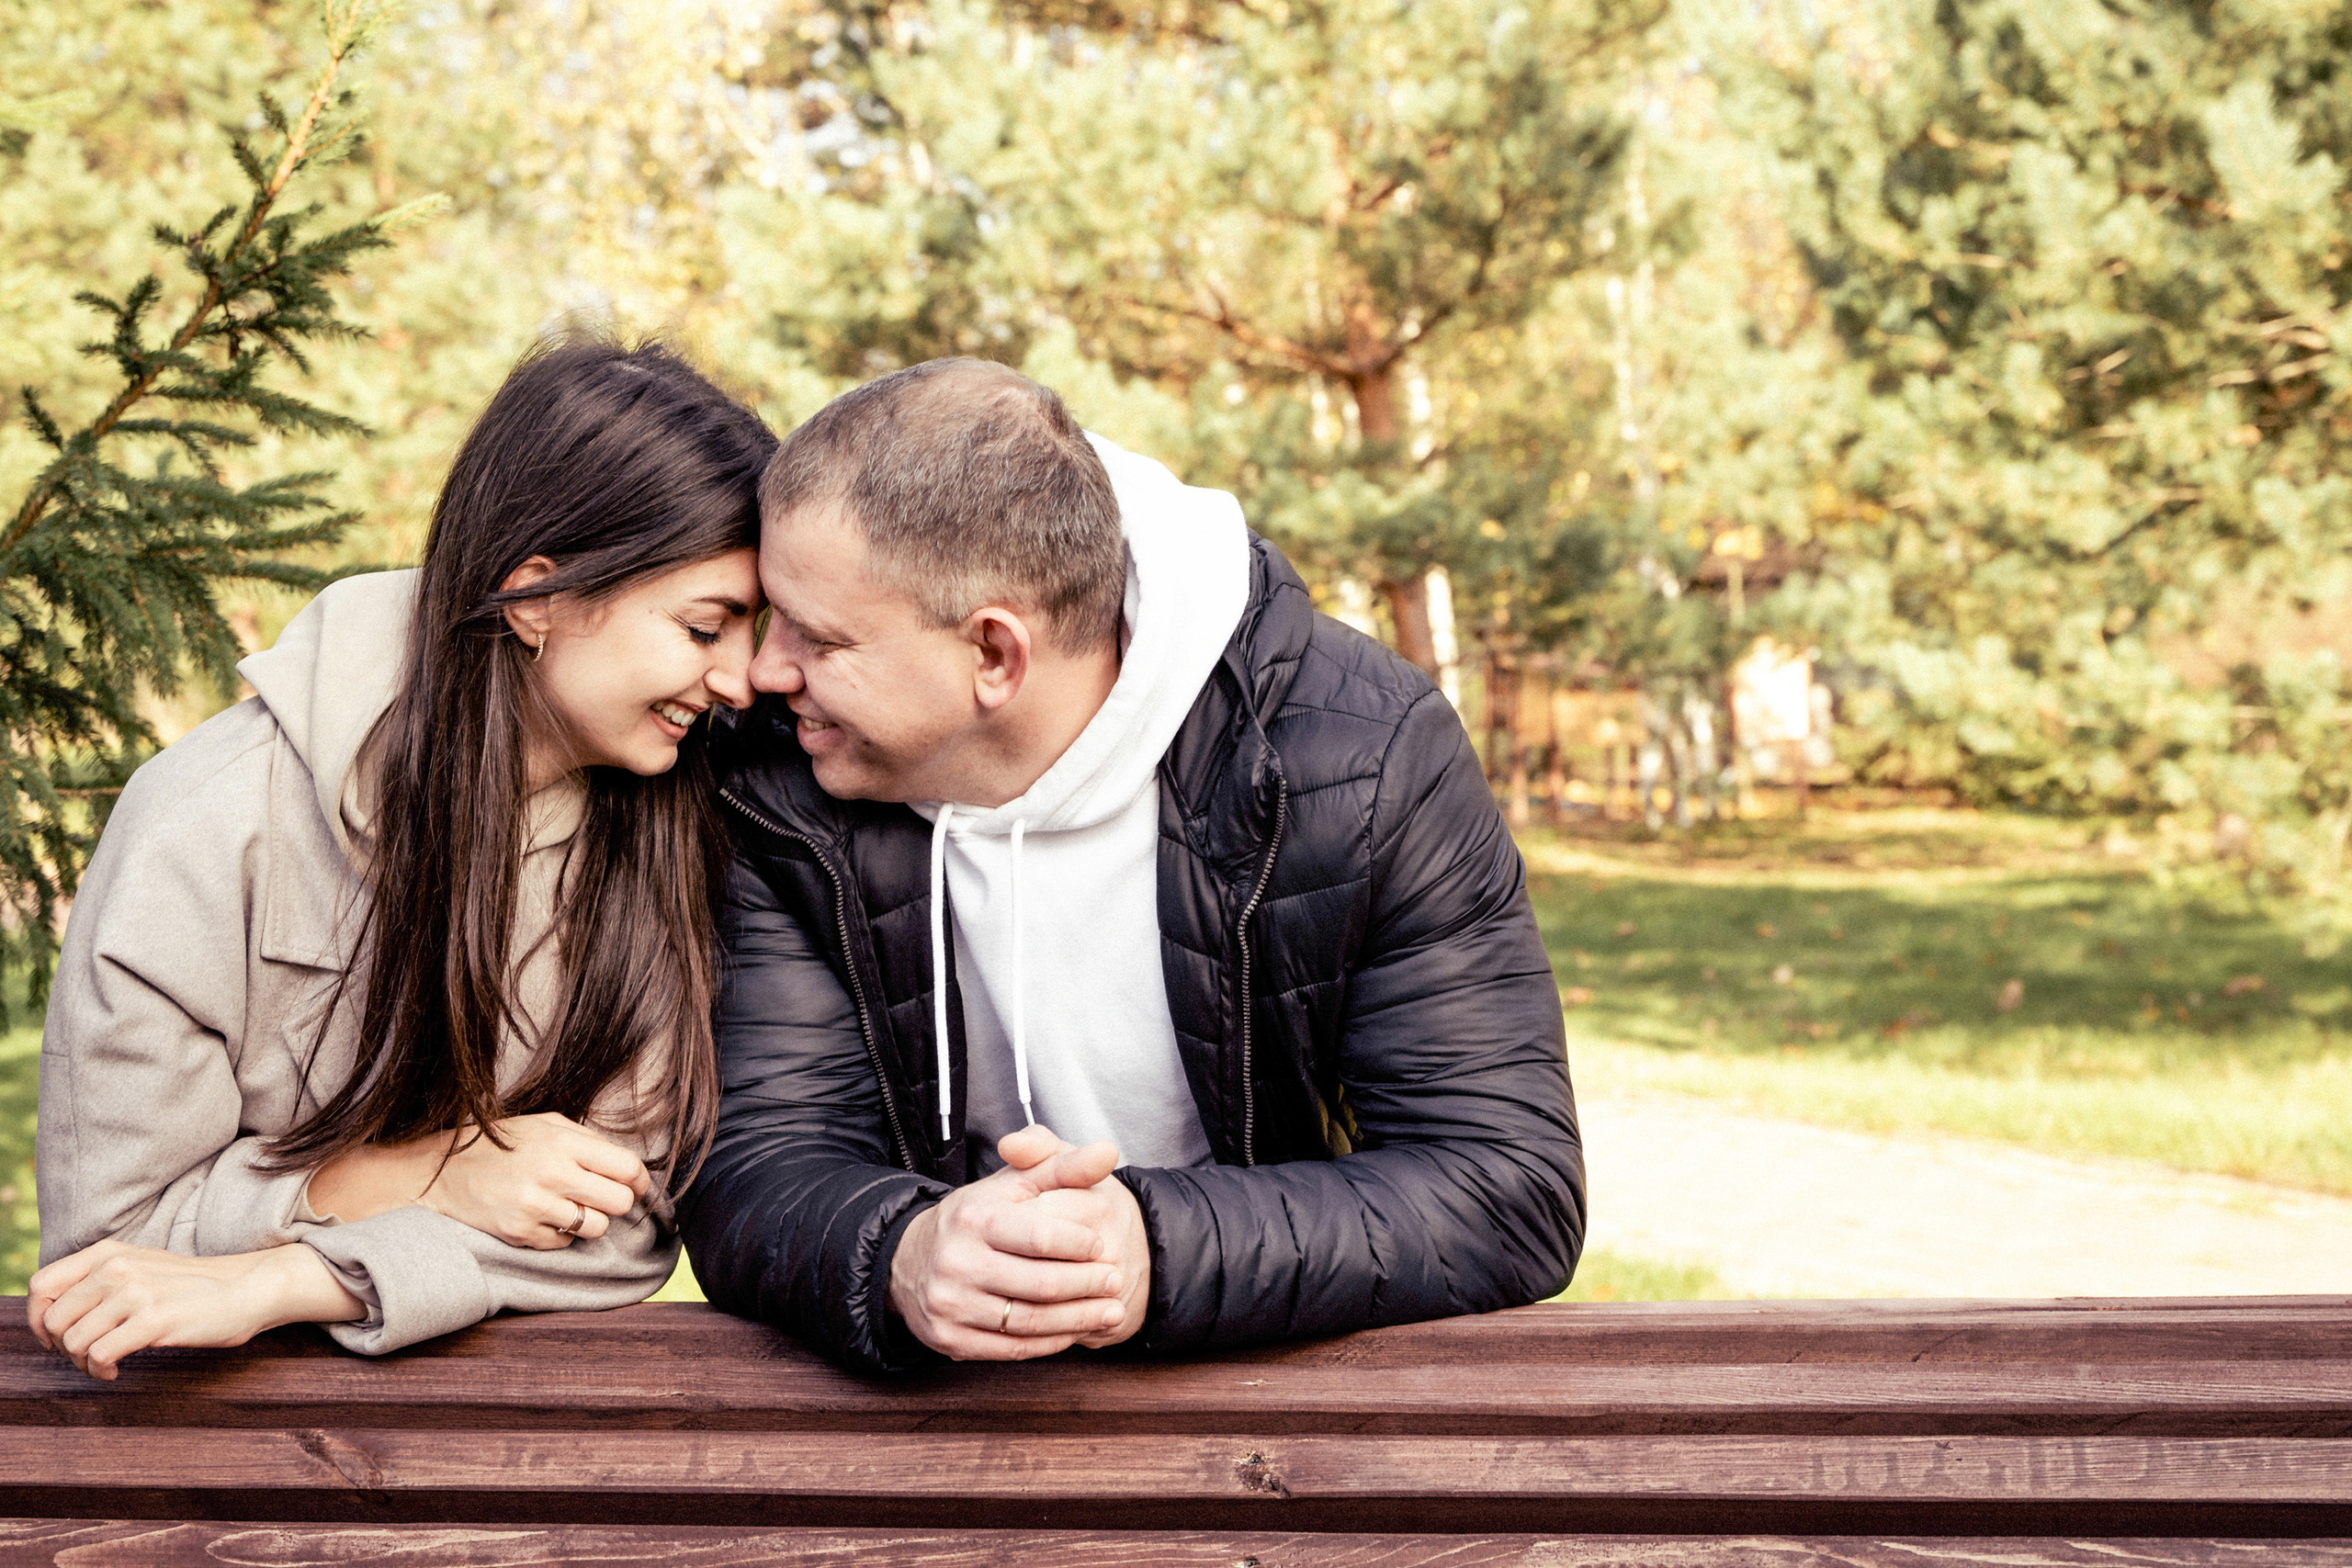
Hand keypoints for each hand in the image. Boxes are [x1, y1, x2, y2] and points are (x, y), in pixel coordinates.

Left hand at [25, 1239, 362, 1380]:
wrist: (246, 1289)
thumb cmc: (191, 1287)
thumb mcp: (139, 1267)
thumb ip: (97, 1280)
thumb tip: (50, 1316)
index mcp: (108, 1252)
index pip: (41, 1286)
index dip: (38, 1319)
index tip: (55, 1338)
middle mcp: (117, 1267)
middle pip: (53, 1321)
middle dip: (62, 1349)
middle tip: (87, 1357)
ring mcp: (135, 1292)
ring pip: (73, 1342)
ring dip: (82, 1365)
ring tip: (105, 1366)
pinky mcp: (153, 1319)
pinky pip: (99, 1356)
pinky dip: (100, 1372)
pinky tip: (117, 1372)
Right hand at [309, 1112, 650, 1249]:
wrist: (442, 1173)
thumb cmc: (501, 1145)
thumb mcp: (545, 1125)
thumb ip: (588, 1141)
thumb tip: (630, 1165)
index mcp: (563, 1142)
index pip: (627, 1168)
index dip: (640, 1180)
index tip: (637, 1185)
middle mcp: (552, 1174)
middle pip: (620, 1202)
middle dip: (617, 1202)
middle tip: (601, 1197)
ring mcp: (535, 1206)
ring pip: (597, 1227)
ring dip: (590, 1220)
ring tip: (569, 1206)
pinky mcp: (521, 1233)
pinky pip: (565, 1243)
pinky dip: (561, 1233)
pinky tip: (543, 1217)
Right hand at [887, 1125, 1128, 1359]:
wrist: (910, 1259)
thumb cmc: (976, 1217)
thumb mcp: (1015, 1182)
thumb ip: (1064, 1166)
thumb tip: (1109, 1151)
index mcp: (973, 1218)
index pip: (1040, 1237)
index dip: (1079, 1244)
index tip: (1102, 1246)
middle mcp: (956, 1262)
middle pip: (1040, 1284)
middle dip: (1087, 1285)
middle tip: (1116, 1281)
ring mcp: (949, 1305)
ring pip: (1029, 1322)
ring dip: (1079, 1319)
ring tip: (1111, 1310)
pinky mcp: (949, 1340)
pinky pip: (1013, 1349)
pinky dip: (1052, 1342)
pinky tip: (1075, 1330)